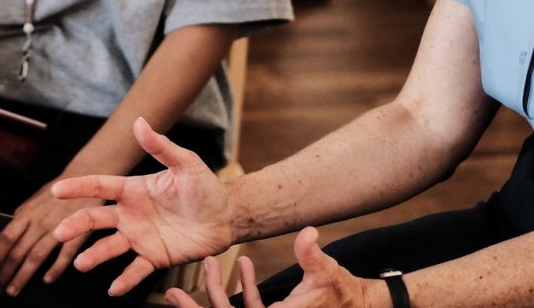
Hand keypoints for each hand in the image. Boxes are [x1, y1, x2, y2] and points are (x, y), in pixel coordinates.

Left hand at [0, 183, 100, 296]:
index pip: (6, 237)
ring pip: (36, 257)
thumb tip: (8, 229)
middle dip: (5, 273)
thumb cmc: (59, 190)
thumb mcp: (35, 198)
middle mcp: (40, 222)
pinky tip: (47, 280)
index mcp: (28, 212)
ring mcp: (58, 228)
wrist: (86, 178)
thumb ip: (22, 214)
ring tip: (13, 290)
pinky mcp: (76, 234)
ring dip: (22, 277)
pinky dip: (54, 270)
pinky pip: (63, 256)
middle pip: (17, 251)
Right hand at [51, 117, 232, 296]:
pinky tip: (114, 289)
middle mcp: (130, 214)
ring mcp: (140, 237)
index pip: (99, 186)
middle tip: (60, 234)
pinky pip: (136, 270)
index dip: (78, 187)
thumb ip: (161, 146)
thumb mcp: (185, 163)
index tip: (57, 190)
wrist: (225, 217)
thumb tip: (140, 121)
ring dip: (94, 256)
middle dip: (76, 226)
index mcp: (133, 189)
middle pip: (95, 219)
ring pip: (110, 247)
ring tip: (80, 264)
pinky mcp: (154, 257)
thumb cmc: (204, 186)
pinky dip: (124, 280)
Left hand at [168, 228, 382, 307]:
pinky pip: (257, 305)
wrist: (361, 306)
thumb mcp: (326, 272)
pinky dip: (247, 287)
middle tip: (172, 293)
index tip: (175, 298)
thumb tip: (308, 232)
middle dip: (199, 306)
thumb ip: (311, 253)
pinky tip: (244, 263)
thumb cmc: (344, 293)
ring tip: (208, 264)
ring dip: (221, 289)